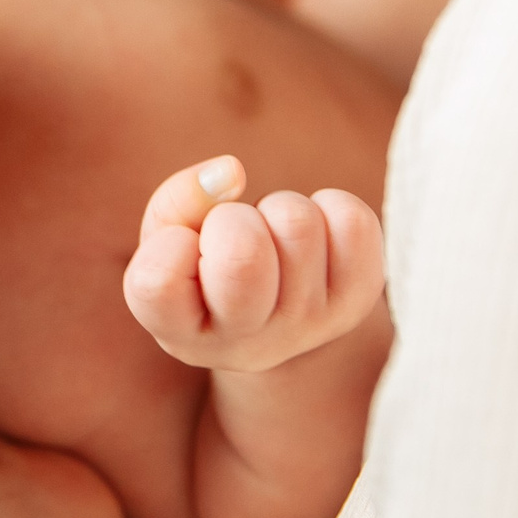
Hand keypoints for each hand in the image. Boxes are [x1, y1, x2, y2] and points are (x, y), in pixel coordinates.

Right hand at [123, 156, 386, 372]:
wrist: (275, 312)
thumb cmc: (205, 264)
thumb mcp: (169, 237)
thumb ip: (177, 201)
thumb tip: (230, 172)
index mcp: (181, 335)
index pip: (161, 282)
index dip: (170, 244)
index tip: (184, 247)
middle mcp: (246, 345)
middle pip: (245, 257)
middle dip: (233, 220)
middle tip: (235, 235)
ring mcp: (307, 327)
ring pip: (297, 224)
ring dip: (279, 210)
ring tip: (272, 236)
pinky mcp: (357, 301)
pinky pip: (353, 222)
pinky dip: (330, 208)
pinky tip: (314, 238)